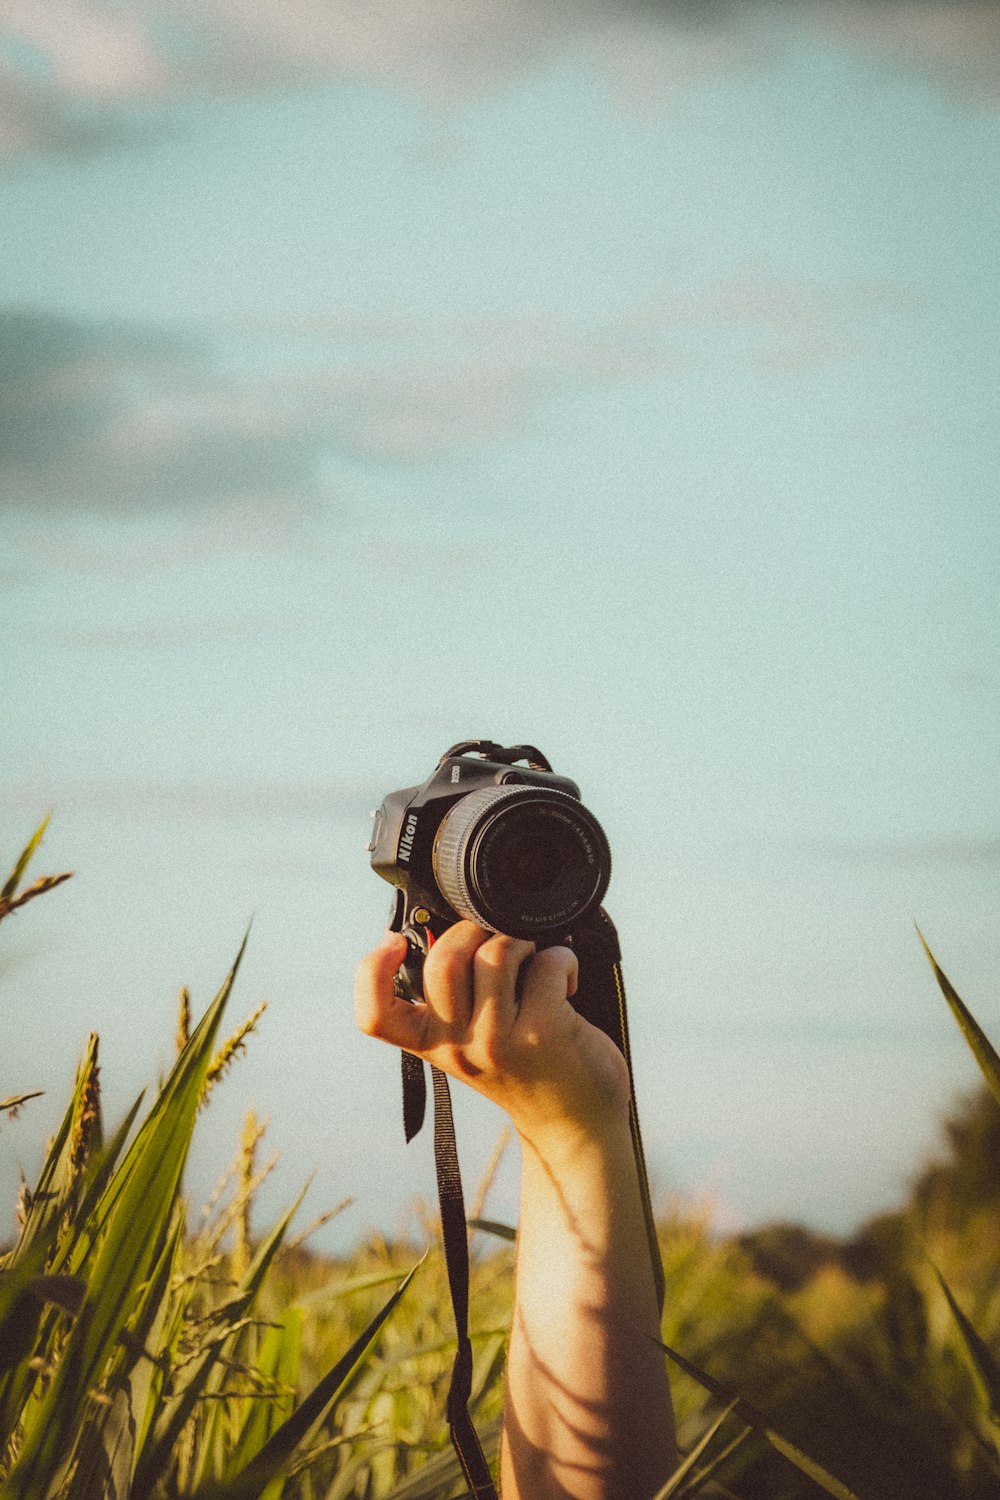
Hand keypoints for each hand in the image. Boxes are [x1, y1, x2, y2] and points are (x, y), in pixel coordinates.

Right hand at [354, 920, 630, 1158]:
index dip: (371, 970)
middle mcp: (458, 1047)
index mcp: (430, 1044)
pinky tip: (564, 979)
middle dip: (472, 928)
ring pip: (495, 953)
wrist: (574, 1123)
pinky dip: (561, 957)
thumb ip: (452, 999)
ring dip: (520, 940)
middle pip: (443, 961)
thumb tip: (445, 927)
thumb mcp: (471, 1043)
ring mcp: (499, 1041)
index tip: (395, 943)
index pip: (375, 1015)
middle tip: (494, 939)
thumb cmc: (524, 1068)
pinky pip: (546, 963)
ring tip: (533, 958)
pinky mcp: (544, 1032)